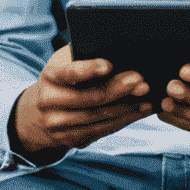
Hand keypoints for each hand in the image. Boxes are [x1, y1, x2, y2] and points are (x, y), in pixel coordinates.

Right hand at [11, 44, 153, 156]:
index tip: (109, 65)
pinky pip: (103, 130)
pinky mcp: (72, 139)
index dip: (88, 70)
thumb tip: (120, 50)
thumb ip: (86, 55)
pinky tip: (141, 110)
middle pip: (90, 98)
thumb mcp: (67, 61)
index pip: (68, 73)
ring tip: (147, 97)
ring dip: (127, 107)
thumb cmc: (64, 77)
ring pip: (99, 117)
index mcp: (50, 76)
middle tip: (141, 81)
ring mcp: (59, 125)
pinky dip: (125, 119)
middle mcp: (49, 102)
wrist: (41, 111)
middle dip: (118, 90)